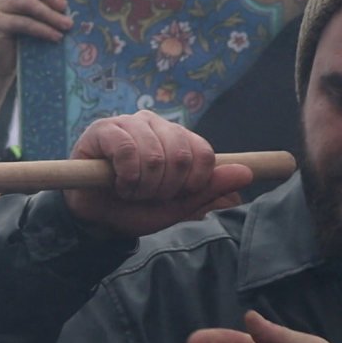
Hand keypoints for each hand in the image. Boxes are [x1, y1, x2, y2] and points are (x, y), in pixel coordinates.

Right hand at [65, 110, 249, 236]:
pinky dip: (126, 177)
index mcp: (178, 138)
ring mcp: (130, 123)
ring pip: (155, 155)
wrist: (95, 219)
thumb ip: (210, 190)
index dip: (193, 183)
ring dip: (143, 187)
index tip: (173, 196)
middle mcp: (156, 124)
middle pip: (181, 156)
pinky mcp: (104, 130)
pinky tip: (118, 185)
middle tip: (147, 196)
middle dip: (165, 189)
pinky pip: (127, 150)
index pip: (203, 154)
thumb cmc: (135, 208)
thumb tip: (247, 174)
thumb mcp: (177, 206)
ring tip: (130, 192)